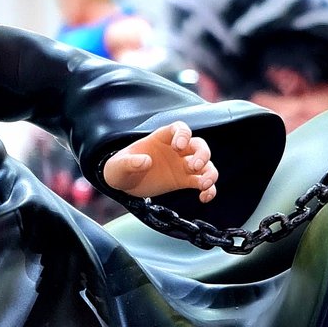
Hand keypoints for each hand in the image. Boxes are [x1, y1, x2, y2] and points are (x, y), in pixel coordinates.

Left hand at [100, 122, 216, 202]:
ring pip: (206, 163)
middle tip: (193, 166)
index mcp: (161, 138)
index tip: (179, 147)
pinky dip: (209, 189)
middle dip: (201, 154)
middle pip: (198, 145)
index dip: (183, 134)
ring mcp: (182, 165)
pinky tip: (204, 197)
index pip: (179, 128)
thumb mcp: (118, 166)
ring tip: (204, 184)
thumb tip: (145, 161)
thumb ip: (129, 162)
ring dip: (210, 172)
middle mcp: (176, 150)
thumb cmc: (120, 169)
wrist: (124, 184)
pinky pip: (203, 182)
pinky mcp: (185, 180)